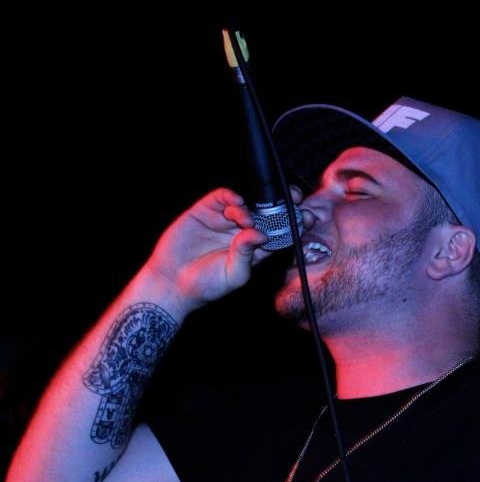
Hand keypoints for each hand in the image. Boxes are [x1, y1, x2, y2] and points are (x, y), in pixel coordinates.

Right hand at [143, 187, 311, 310]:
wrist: (171, 283)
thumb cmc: (206, 285)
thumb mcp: (233, 275)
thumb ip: (247, 254)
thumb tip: (261, 233)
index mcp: (257, 248)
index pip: (281, 231)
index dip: (294, 222)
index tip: (307, 217)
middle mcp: (244, 231)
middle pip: (269, 212)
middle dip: (284, 203)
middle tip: (294, 198)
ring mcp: (225, 220)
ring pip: (247, 203)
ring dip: (252, 206)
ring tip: (244, 220)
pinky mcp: (206, 211)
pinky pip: (222, 197)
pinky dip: (231, 196)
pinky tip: (236, 202)